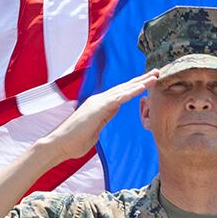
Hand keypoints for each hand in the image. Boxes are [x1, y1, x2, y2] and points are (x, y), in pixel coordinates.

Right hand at [41, 72, 156, 162]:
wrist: (58, 145)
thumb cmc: (74, 142)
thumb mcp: (95, 128)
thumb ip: (105, 118)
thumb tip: (114, 110)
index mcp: (99, 105)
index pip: (121, 94)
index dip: (135, 88)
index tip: (148, 83)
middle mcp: (99, 100)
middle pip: (124, 88)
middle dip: (141, 80)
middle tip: (157, 72)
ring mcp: (98, 102)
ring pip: (124, 90)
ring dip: (140, 82)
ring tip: (155, 76)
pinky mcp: (98, 108)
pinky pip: (118, 98)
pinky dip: (131, 92)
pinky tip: (143, 87)